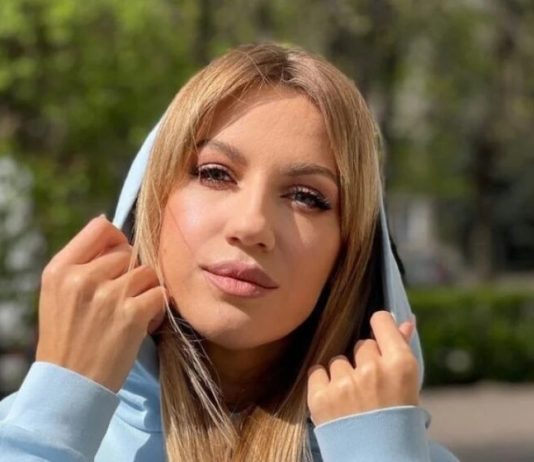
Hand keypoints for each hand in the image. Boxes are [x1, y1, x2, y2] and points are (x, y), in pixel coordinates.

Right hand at [35, 215, 166, 392]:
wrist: (69, 384)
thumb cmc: (67, 338)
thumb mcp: (58, 295)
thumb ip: (82, 264)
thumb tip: (114, 233)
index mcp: (60, 270)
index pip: (100, 228)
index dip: (118, 240)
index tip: (120, 259)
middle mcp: (82, 278)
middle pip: (128, 252)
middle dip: (132, 273)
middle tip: (124, 298)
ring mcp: (108, 296)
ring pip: (148, 272)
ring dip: (147, 291)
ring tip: (133, 312)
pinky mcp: (131, 315)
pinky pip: (160, 294)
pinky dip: (157, 309)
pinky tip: (143, 324)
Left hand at [307, 311, 418, 425]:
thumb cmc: (398, 423)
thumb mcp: (408, 387)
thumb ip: (402, 348)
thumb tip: (405, 319)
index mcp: (401, 364)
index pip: (381, 321)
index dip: (379, 326)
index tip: (378, 336)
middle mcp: (373, 369)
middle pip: (361, 345)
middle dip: (364, 362)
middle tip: (372, 389)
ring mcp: (346, 383)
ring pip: (339, 361)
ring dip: (344, 376)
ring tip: (355, 402)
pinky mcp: (321, 397)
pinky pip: (318, 372)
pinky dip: (324, 385)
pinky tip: (336, 403)